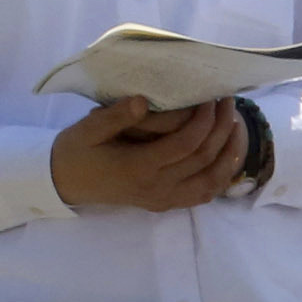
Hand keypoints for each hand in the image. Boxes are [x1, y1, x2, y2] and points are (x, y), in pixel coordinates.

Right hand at [51, 93, 248, 209]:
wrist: (66, 182)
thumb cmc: (77, 151)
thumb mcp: (88, 129)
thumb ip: (116, 116)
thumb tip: (144, 100)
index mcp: (139, 167)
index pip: (185, 144)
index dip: (203, 121)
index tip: (209, 98)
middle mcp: (158, 187)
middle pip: (204, 159)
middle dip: (221, 129)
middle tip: (227, 103)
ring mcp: (165, 198)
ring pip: (212, 180)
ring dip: (229, 153)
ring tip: (235, 126)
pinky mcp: (167, 203)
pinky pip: (204, 194)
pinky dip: (222, 175)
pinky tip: (227, 156)